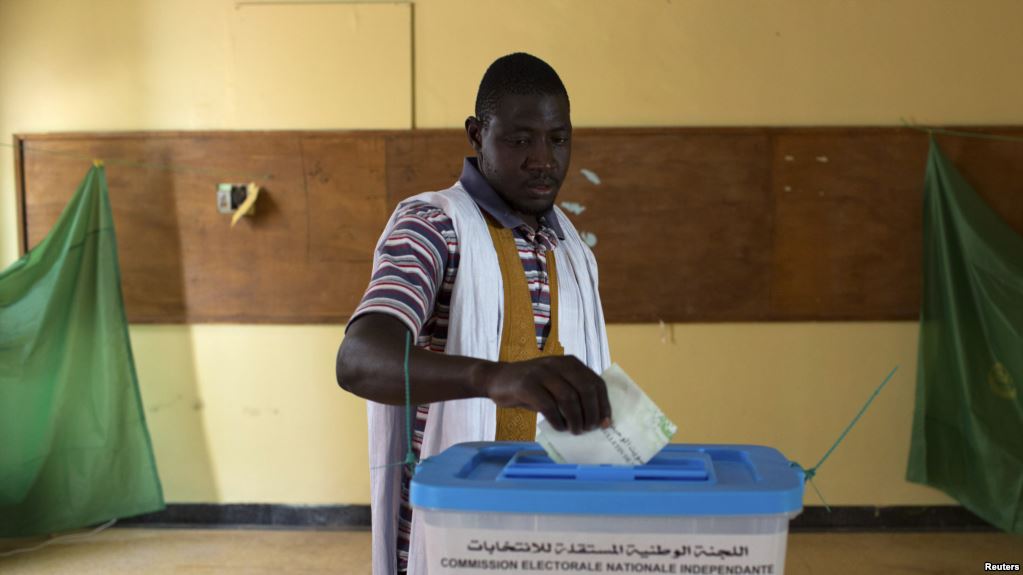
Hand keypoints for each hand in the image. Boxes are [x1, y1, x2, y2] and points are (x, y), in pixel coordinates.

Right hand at [479, 356, 611, 434]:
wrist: (498, 379)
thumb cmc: (532, 387)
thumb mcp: (555, 384)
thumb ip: (574, 394)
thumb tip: (596, 419)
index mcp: (570, 363)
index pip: (595, 382)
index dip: (603, 404)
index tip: (606, 422)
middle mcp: (558, 364)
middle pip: (585, 389)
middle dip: (592, 413)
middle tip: (590, 429)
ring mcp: (541, 373)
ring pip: (569, 398)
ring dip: (576, 419)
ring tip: (575, 431)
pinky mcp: (527, 385)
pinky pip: (548, 405)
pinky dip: (557, 420)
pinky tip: (558, 427)